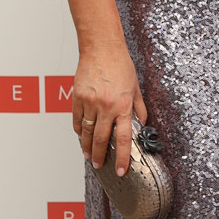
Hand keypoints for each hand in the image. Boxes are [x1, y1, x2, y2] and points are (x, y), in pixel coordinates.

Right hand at [72, 42, 145, 175]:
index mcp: (123, 106)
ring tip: (89, 155)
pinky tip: (80, 136)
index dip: (122, 158)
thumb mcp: (136, 87)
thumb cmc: (120, 65)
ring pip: (86, 132)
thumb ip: (139, 108)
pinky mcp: (77, 97)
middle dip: (100, 157)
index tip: (121, 171)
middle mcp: (106, 107)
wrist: (101, 48)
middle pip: (101, 140)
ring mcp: (89, 103)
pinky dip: (78, 130)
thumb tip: (142, 123)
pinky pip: (76, 119)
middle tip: (100, 165)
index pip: (123, 139)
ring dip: (86, 146)